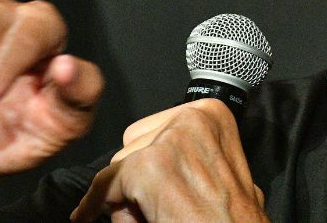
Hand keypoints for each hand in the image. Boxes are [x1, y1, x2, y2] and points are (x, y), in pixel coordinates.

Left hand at [71, 99, 267, 222]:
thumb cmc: (234, 219)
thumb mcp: (219, 174)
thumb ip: (187, 160)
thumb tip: (145, 168)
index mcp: (212, 114)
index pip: (156, 130)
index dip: (147, 161)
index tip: (147, 184)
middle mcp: (194, 117)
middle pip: (135, 143)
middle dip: (136, 175)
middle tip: (156, 205)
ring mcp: (172, 140)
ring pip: (120, 163)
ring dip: (126, 193)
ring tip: (155, 214)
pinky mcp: (151, 165)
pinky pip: (107, 184)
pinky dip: (96, 204)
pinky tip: (92, 214)